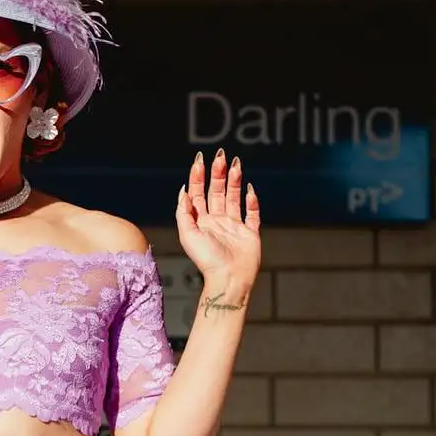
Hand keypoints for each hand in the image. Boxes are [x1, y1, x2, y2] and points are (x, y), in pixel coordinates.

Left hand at [176, 150, 261, 303]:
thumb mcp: (187, 235)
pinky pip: (253, 214)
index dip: (198, 177)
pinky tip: (250, 189)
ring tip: (235, 165)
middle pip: (217, 192)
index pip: (199, 194)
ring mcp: (234, 227)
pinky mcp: (250, 233)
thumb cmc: (207, 260)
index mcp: (201, 222)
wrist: (228, 278)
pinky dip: (252, 201)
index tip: (200, 160)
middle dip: (218, 174)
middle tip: (221, 157)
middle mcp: (217, 222)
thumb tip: (183, 191)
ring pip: (234, 198)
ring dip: (234, 181)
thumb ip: (184, 212)